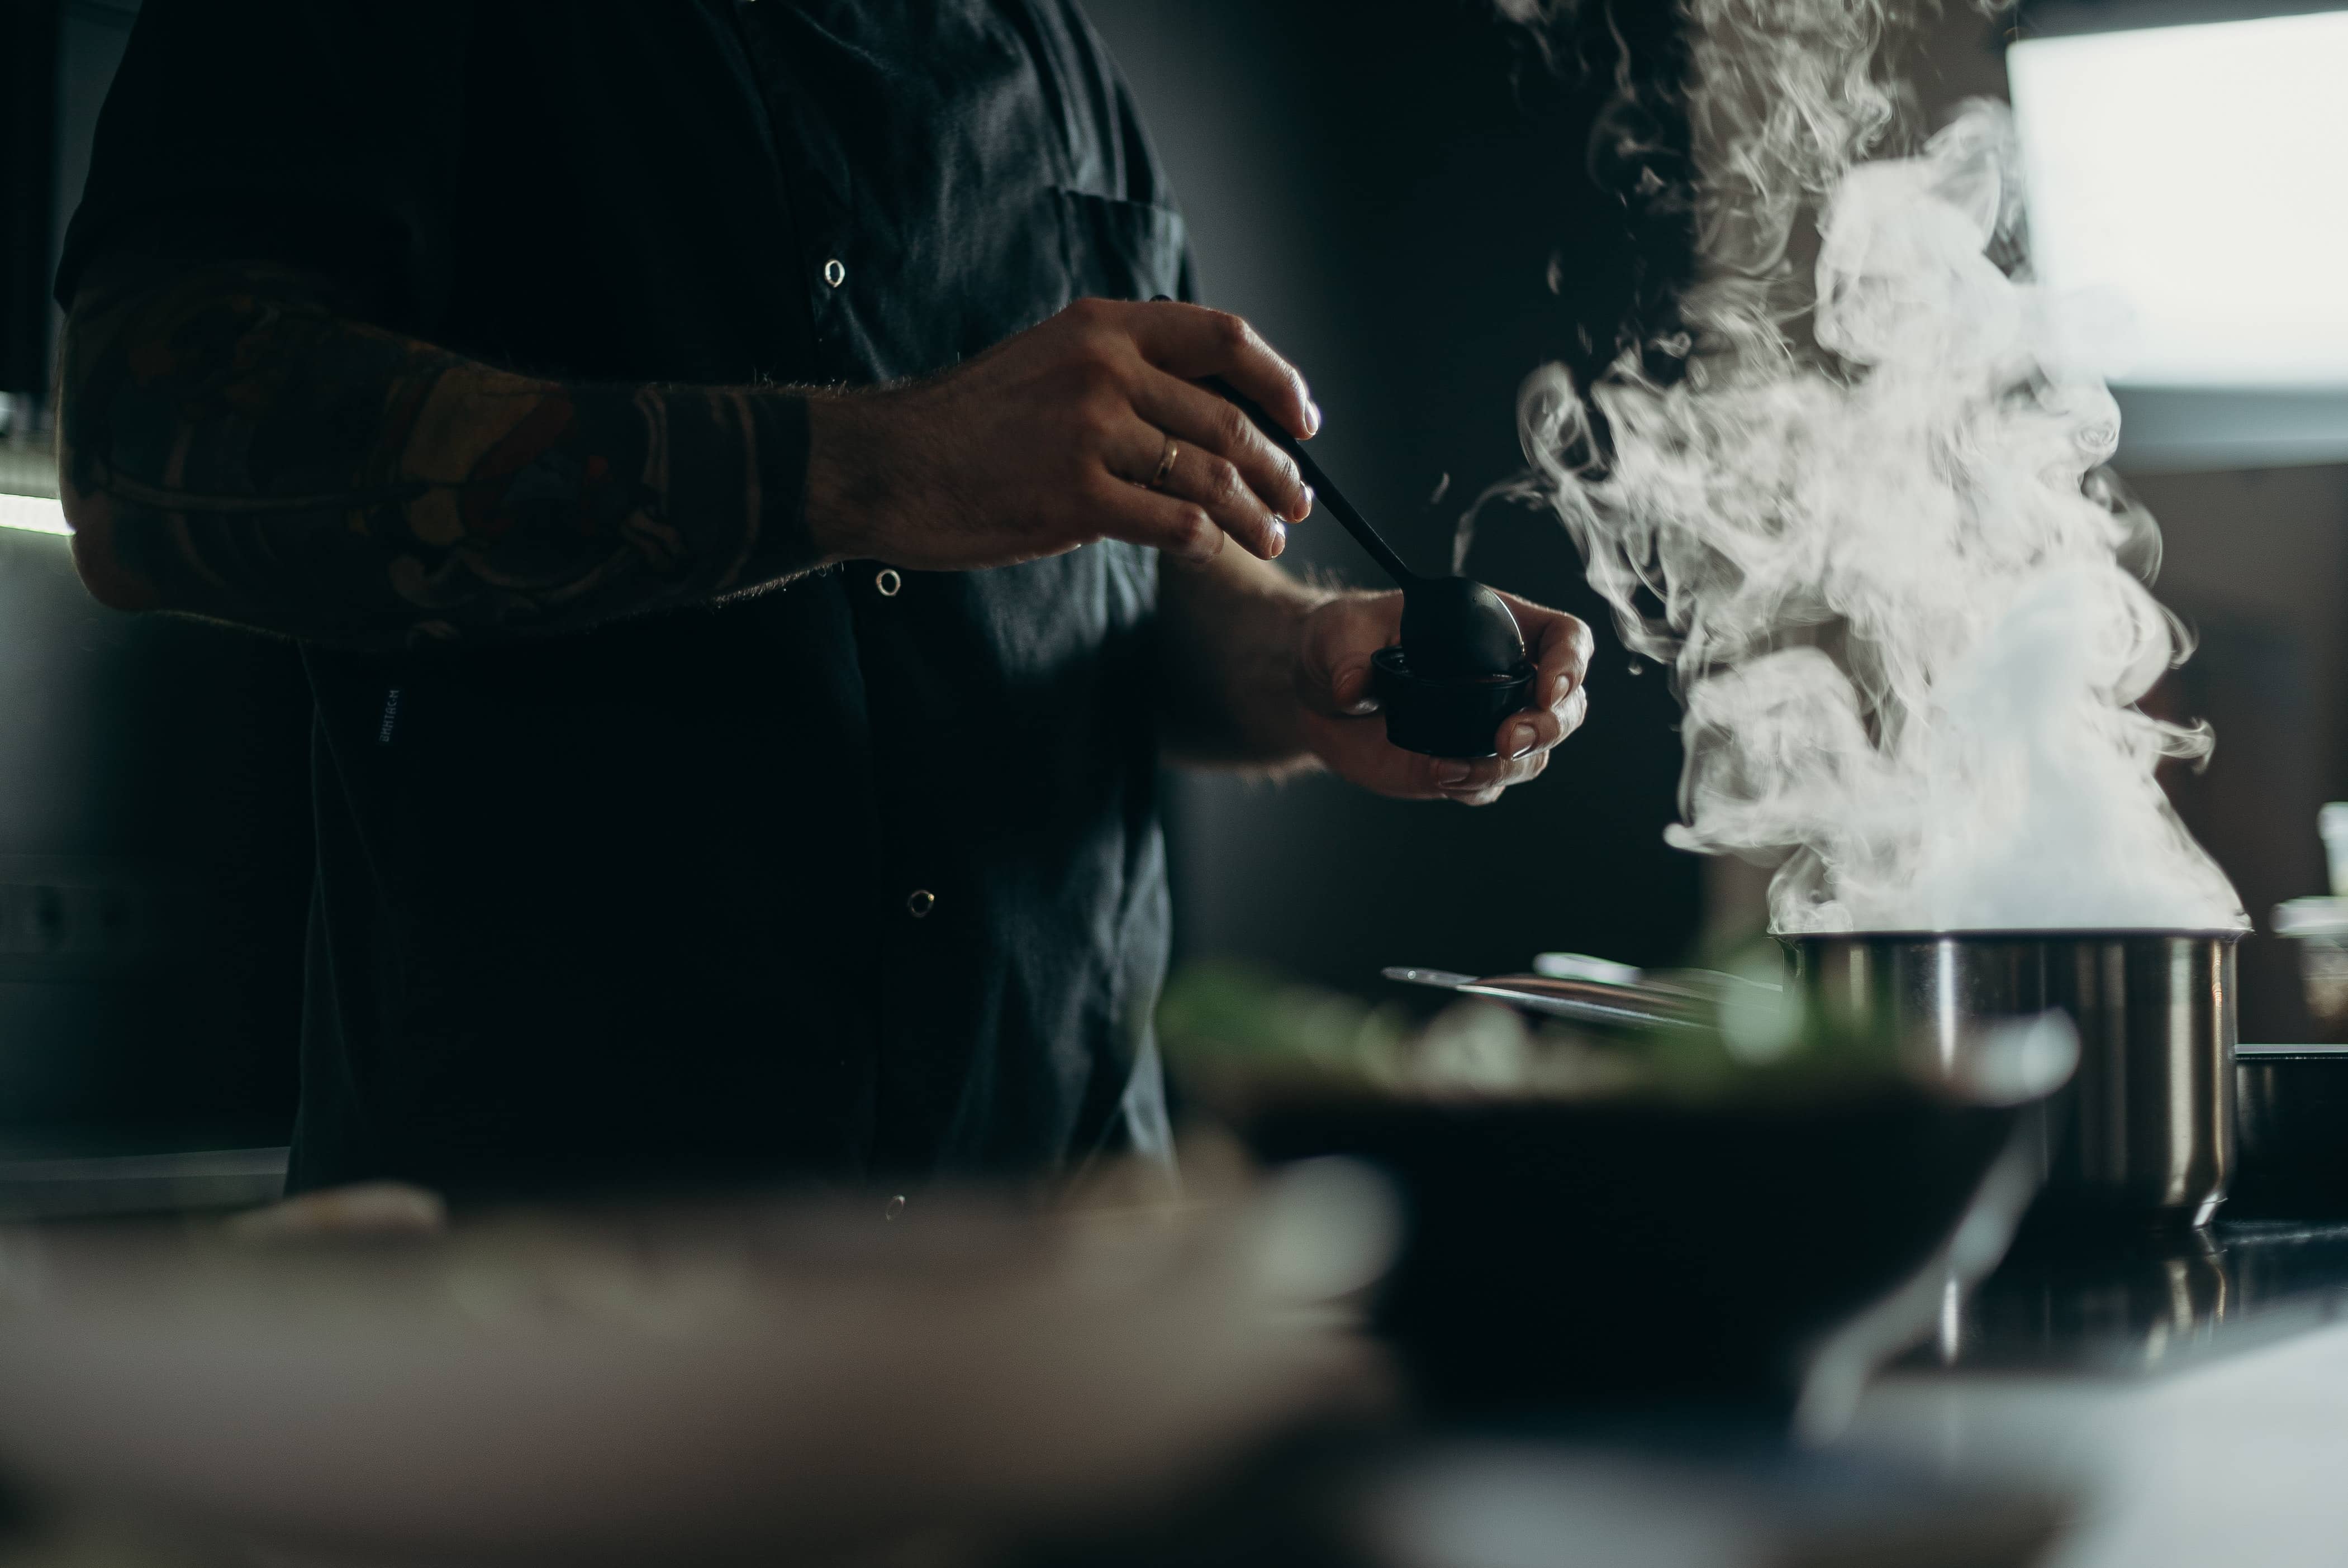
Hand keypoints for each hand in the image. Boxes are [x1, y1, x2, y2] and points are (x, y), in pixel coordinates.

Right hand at [803, 298, 1318, 570]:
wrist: (888, 463)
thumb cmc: (971, 424)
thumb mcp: (1051, 362)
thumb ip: (1124, 373)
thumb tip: (1209, 407)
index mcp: (1102, 327)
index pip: (1223, 339)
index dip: (1279, 381)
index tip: (1305, 420)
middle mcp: (1104, 369)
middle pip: (1228, 420)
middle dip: (1279, 469)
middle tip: (1298, 500)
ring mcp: (1090, 433)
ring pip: (1212, 476)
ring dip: (1255, 515)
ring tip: (1271, 537)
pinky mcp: (1075, 498)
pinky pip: (1176, 523)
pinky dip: (1207, 542)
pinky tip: (1213, 552)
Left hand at [1294, 589, 1592, 803]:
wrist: (1315, 695)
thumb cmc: (1341, 640)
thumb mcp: (1340, 631)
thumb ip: (1349, 655)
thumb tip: (1352, 689)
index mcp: (1496, 626)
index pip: (1564, 638)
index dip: (1571, 663)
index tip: (1548, 690)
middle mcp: (1503, 679)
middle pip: (1566, 706)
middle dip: (1548, 727)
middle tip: (1507, 741)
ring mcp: (1486, 726)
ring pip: (1532, 755)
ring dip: (1509, 767)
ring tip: (1455, 770)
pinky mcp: (1460, 765)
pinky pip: (1486, 786)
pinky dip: (1474, 786)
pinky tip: (1441, 777)